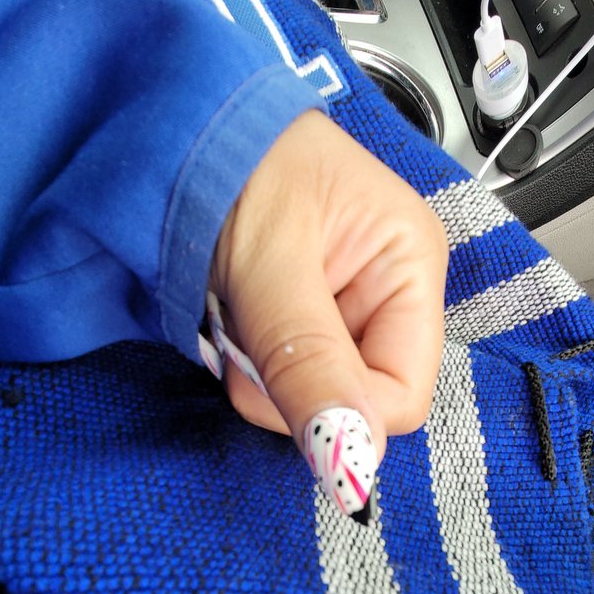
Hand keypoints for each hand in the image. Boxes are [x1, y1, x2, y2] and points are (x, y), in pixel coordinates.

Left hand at [208, 110, 447, 512]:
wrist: (182, 127)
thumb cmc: (235, 164)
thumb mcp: (269, 266)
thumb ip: (308, 365)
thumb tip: (351, 467)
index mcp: (411, 267)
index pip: (402, 397)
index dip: (336, 410)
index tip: (269, 383)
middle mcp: (394, 294)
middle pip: (358, 401)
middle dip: (291, 389)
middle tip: (242, 340)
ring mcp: (354, 310)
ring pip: (320, 397)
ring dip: (266, 377)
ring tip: (237, 317)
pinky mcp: (317, 320)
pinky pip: (294, 377)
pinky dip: (257, 366)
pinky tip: (240, 322)